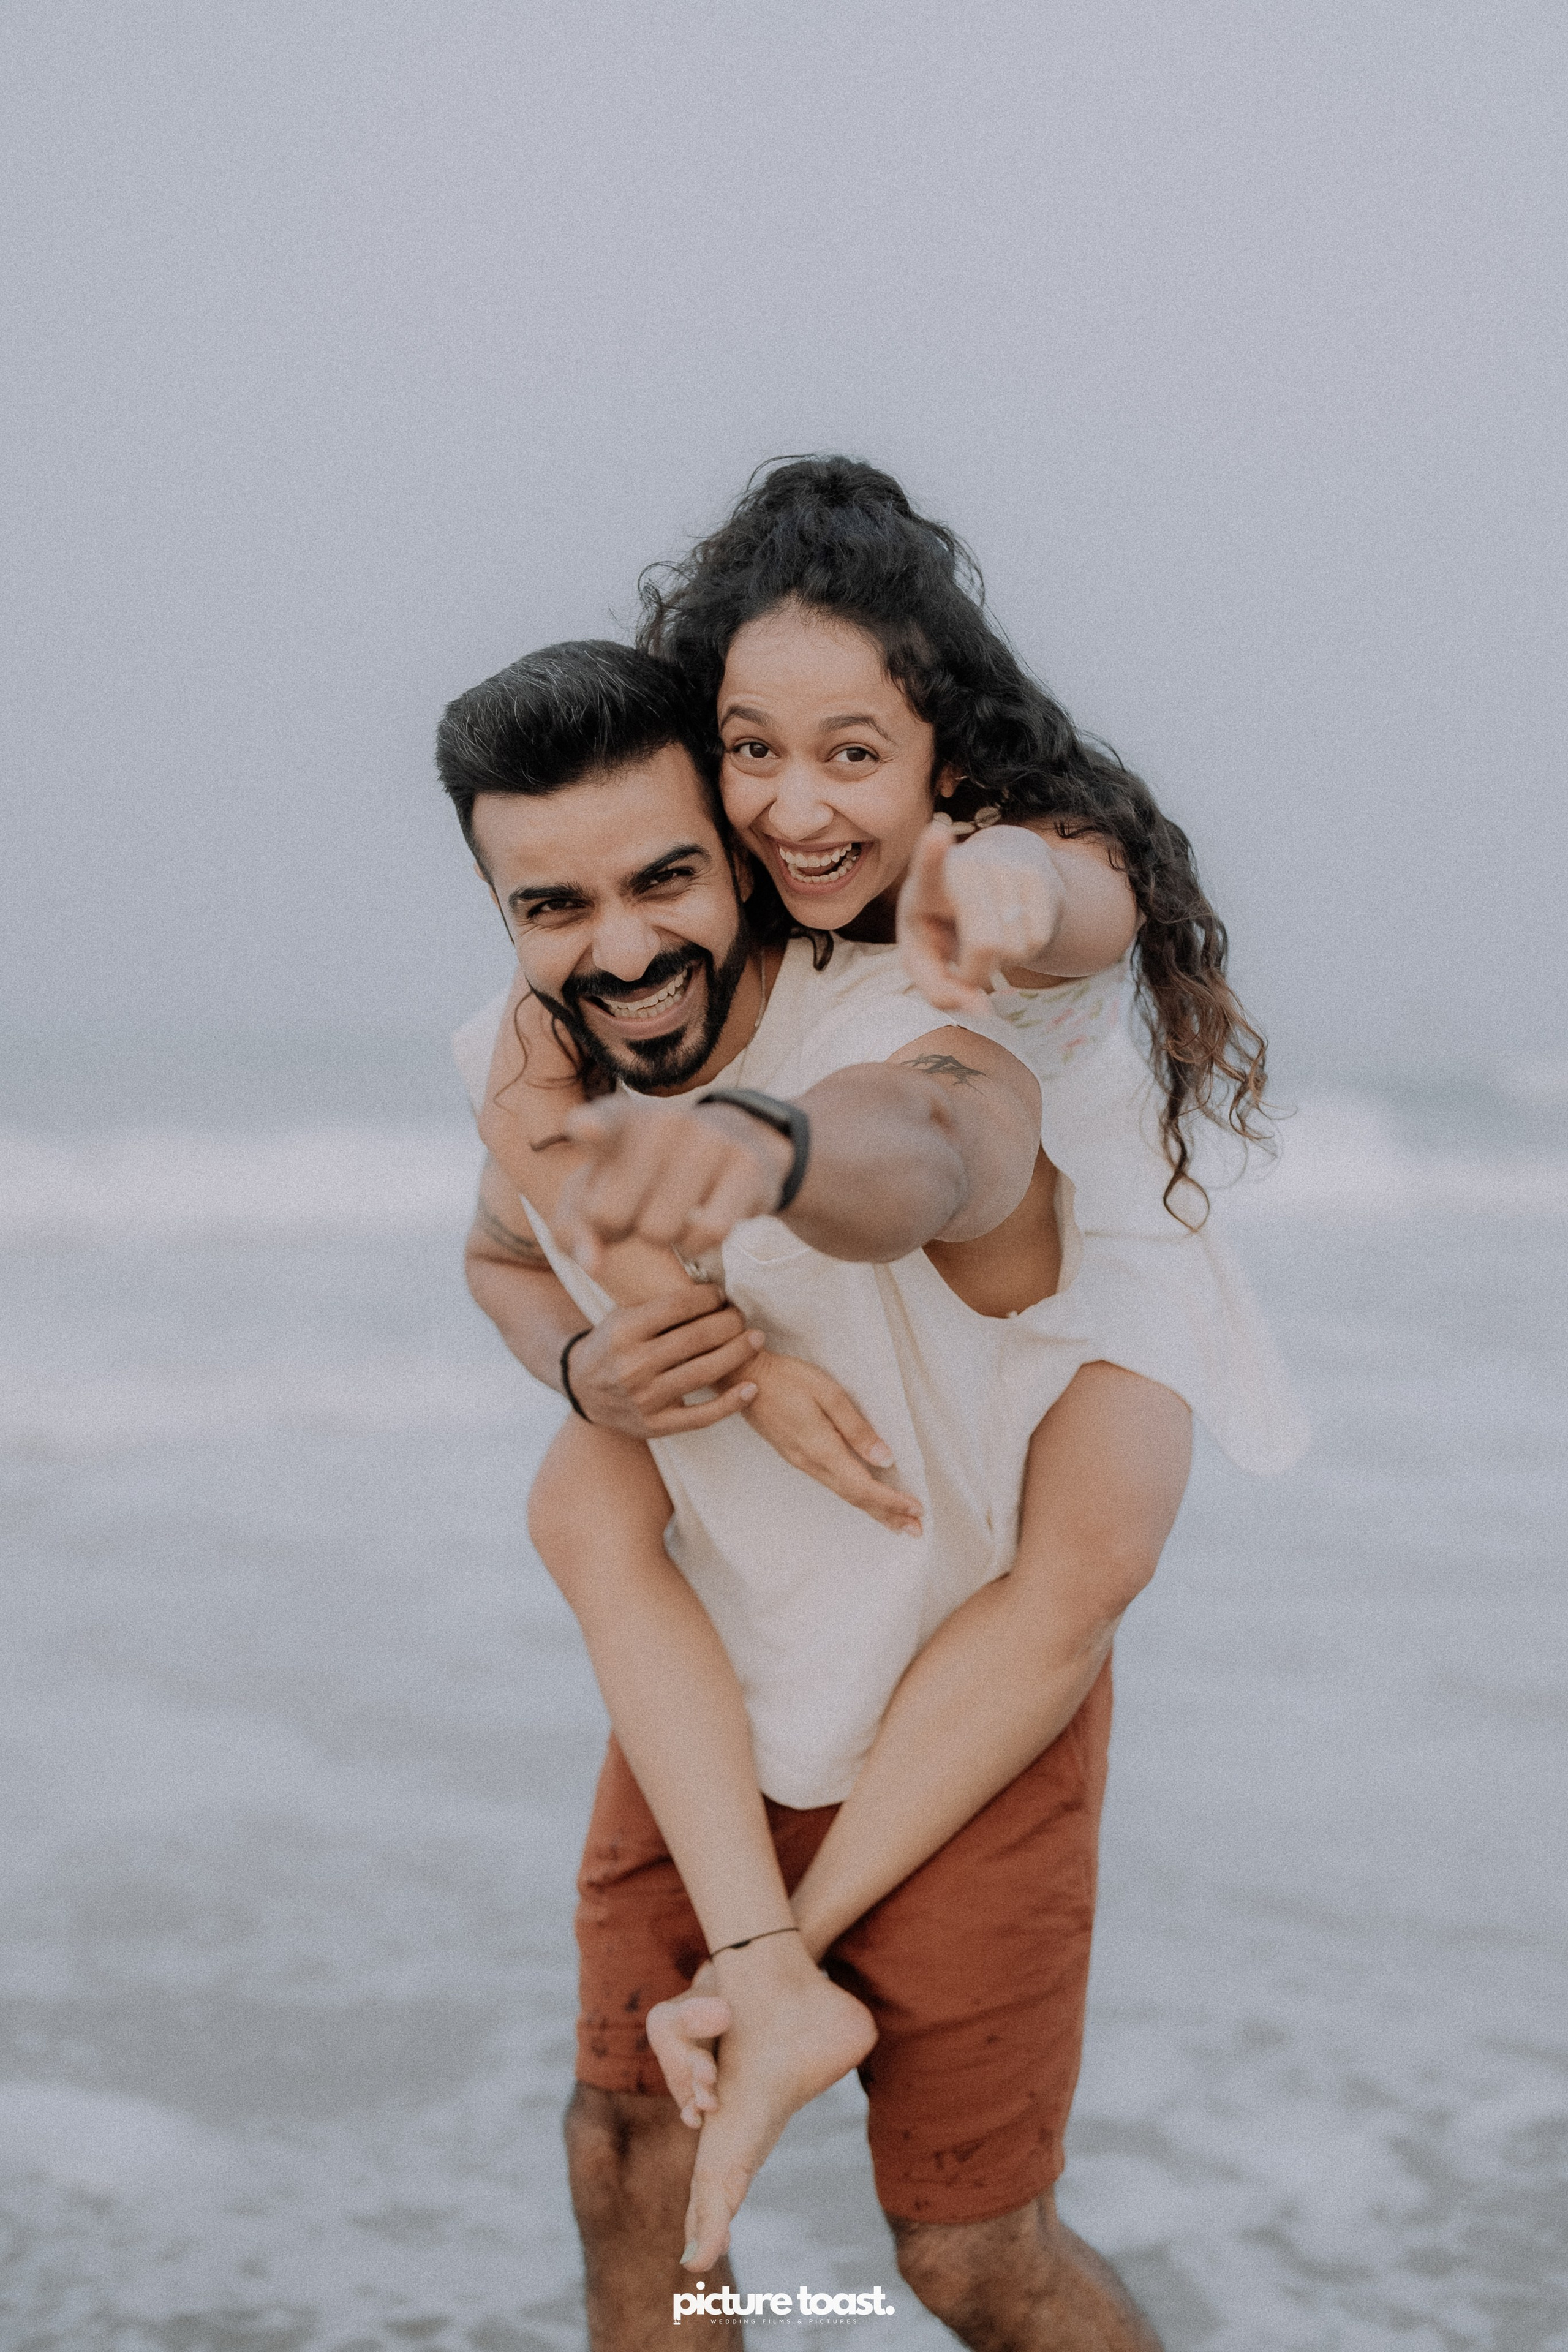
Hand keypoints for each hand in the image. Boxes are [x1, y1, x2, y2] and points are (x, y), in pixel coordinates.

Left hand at [555, 1094, 792, 1275]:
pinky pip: (707, 1234)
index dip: (589, 1127)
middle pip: (610, 1215)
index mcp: (621, 1120)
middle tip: (638, 1210)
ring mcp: (708, 1139)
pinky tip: (699, 1224)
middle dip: (618, 1230)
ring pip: (658, 1231)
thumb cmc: (649, 1176)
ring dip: (660, 1239)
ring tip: (672, 1214)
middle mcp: (664, 1121)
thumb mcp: (604, 1190)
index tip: (584, 1129)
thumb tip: (592, 1265)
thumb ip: (576, 1228)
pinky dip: (697, 1245)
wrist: (738, 1144)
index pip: (604, 1120)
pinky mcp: (745, 1166)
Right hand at [564, 1288, 765, 1435]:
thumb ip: (658, 1304)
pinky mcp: (655, 1425)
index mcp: (623, 1331)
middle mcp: (632, 1365)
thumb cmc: (612, 1343)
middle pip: (695, 1338)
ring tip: (756, 1339)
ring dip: (737, 1353)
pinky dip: (730, 1403)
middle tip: (742, 1316)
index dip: (708, 1297)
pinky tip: (751, 1388)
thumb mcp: (621, 1315)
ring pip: (702, 1373)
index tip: (721, 1294)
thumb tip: (711, 1288)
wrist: (580, 1389)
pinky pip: (701, 1417)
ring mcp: (644, 1398)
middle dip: (728, 1323)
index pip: (677, 1306)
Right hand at [744, 1352, 922, 1535]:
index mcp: (822, 1448)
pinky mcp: (798, 1457)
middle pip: (856, 1497)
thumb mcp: (828, 1393)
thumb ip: (856, 1427)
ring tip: (898, 1523)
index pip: (863, 1486)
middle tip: (917, 1530)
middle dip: (888, 1515)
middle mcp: (811, 1463)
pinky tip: (866, 1499)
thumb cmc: (788, 1378)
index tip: (917, 1509)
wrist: (743, 1378)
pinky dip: (857, 1497)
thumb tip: (885, 1458)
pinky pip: (834, 1485)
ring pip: (845, 1494)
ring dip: (874, 1510)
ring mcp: (802, 1462)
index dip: (891, 1500)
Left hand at [897, 820, 1064, 1013]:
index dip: (932, 854)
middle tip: (969, 968)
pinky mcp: (1039, 874)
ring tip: (990, 937)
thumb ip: (939, 991)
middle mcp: (967, 866)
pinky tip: (1011, 930)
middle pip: (985, 944)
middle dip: (979, 973)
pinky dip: (1026, 952)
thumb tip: (980, 1009)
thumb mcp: (926, 958)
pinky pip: (1039, 939)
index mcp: (926, 883)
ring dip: (1004, 961)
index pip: (929, 867)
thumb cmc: (943, 924)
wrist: (989, 875)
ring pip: (1016, 947)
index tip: (938, 835)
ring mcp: (1006, 867)